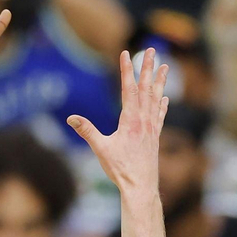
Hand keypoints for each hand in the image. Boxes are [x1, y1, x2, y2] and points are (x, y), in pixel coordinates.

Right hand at [67, 48, 170, 193]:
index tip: (125, 53)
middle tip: (152, 50)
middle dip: (148, 68)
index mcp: (130, 120)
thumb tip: (71, 118)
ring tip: (164, 66)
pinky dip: (162, 103)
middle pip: (146, 88)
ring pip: (156, 98)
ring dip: (159, 81)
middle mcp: (144, 120)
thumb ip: (87, 131)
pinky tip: (165, 97)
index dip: (126, 69)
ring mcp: (151, 128)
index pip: (129, 88)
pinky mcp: (155, 137)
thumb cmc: (120, 169)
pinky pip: (160, 115)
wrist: (141, 187)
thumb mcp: (100, 149)